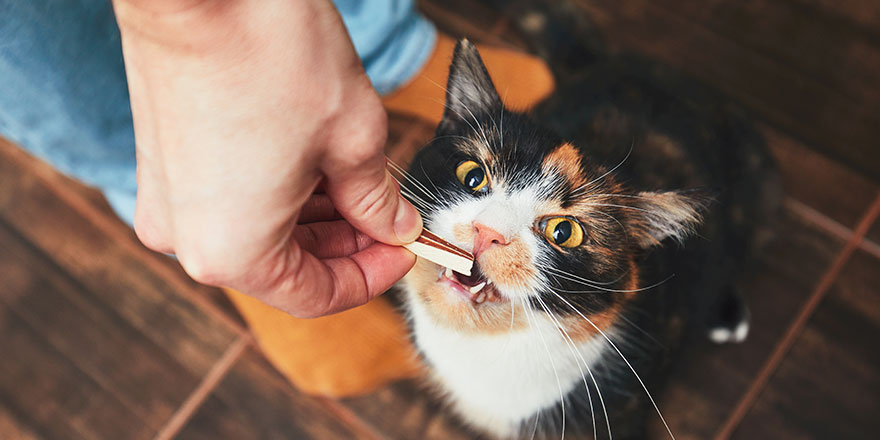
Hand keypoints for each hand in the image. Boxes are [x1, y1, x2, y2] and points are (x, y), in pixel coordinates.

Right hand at [112, 0, 420, 316]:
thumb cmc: (272, 55)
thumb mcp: (353, 139)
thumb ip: (378, 201)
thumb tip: (394, 226)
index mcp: (232, 252)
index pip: (318, 295)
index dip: (373, 275)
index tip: (407, 247)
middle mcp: (187, 239)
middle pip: (285, 267)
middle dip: (347, 244)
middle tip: (392, 215)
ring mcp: (167, 201)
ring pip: (259, 234)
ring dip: (316, 219)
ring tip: (361, 183)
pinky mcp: (161, 165)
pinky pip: (231, 203)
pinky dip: (279, 196)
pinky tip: (317, 166)